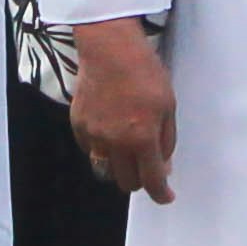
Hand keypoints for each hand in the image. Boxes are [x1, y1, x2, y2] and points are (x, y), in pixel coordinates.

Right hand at [66, 16, 176, 202]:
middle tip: (147, 166)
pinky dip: (101, 150)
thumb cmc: (144, 72)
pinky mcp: (78, 126)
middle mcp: (115, 142)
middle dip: (140, 179)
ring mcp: (94, 135)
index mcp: (142, 137)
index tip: (166, 196)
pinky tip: (110, 133)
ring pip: (105, 170)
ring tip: (127, 151)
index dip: (161, 193)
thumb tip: (163, 166)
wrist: (110, 49)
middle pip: (126, 181)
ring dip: (119, 167)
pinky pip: (90, 151)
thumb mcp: (168, 105)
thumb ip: (166, 140)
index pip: (151, 180)